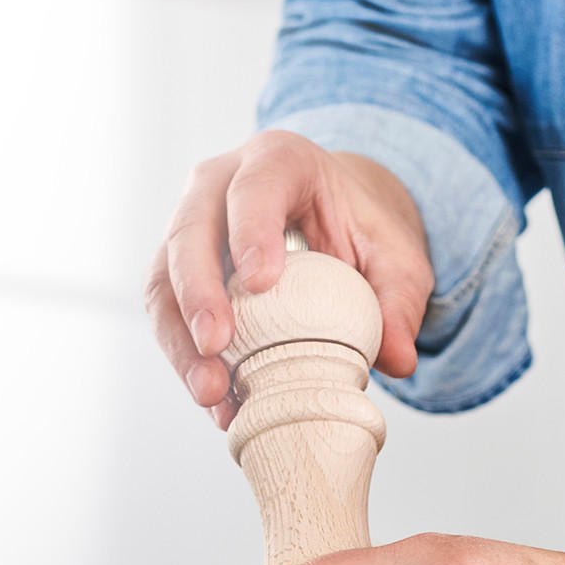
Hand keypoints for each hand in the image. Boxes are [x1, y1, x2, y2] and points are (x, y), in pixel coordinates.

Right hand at [144, 131, 432, 428]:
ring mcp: (190, 229)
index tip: (260, 281)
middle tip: (216, 345)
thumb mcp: (397, 258)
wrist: (333, 224)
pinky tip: (214, 402)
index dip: (251, 229)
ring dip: (179, 340)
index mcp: (279, 162)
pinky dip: (185, 361)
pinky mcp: (178, 275)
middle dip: (197, 291)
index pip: (255, 186)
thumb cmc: (361, 230)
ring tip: (210, 392)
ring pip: (163, 278)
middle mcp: (219, 186)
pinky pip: (167, 316)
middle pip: (189, 230)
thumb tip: (399, 360)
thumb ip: (401, 301)